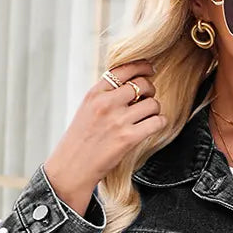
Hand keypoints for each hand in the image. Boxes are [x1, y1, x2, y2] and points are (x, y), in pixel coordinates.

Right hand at [43, 58, 165, 206]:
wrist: (72, 167)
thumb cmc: (80, 140)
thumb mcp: (86, 109)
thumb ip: (105, 95)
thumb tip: (130, 84)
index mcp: (95, 93)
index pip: (124, 69)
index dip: (142, 66)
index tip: (150, 69)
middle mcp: (106, 104)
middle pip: (142, 84)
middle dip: (150, 91)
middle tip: (147, 99)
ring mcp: (118, 121)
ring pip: (152, 104)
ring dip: (155, 109)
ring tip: (148, 116)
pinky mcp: (128, 138)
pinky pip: (157, 122)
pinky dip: (160, 122)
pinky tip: (154, 125)